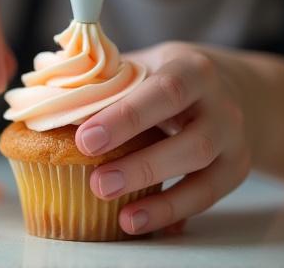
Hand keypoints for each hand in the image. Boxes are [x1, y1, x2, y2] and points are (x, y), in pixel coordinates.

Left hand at [75, 42, 251, 234]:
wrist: (235, 88)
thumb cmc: (173, 76)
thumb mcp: (148, 63)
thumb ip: (108, 78)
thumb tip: (47, 95)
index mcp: (192, 69)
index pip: (163, 90)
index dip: (126, 117)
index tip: (84, 139)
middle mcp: (221, 104)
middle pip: (190, 140)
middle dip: (141, 164)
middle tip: (97, 183)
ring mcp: (233, 139)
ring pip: (201, 171)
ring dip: (159, 197)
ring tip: (120, 214)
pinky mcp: (236, 167)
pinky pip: (207, 195)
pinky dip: (174, 210)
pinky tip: (140, 221)